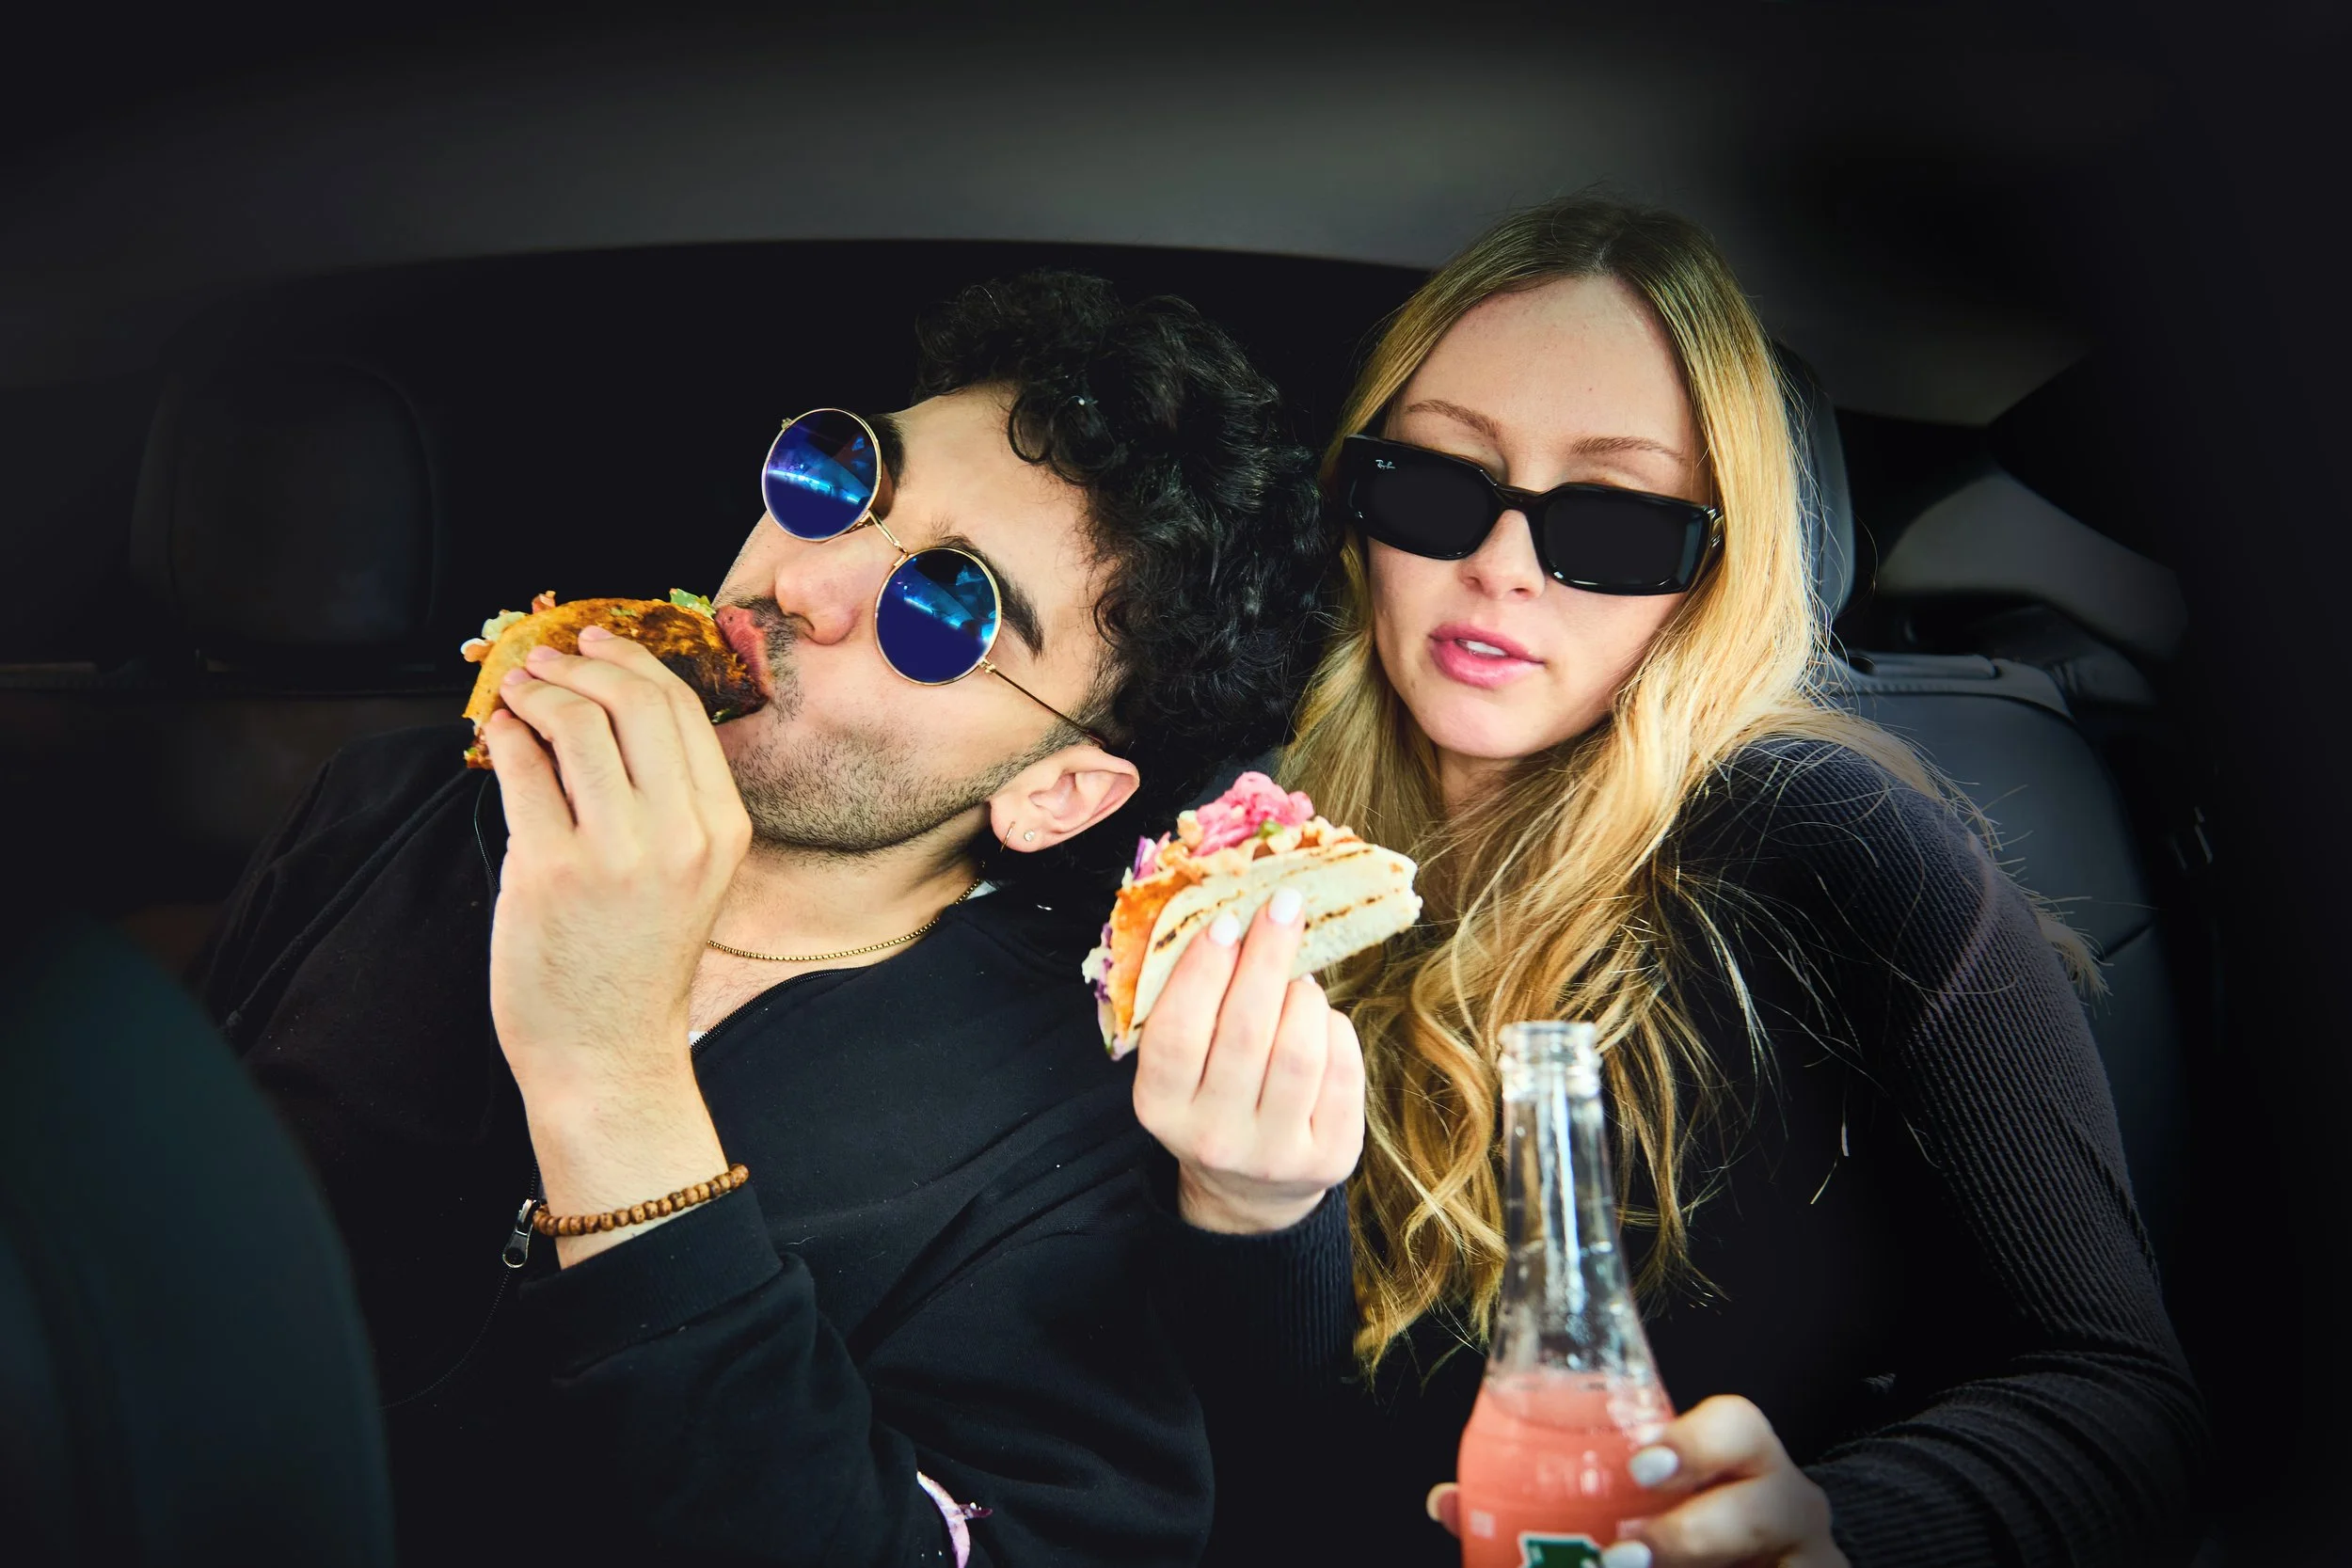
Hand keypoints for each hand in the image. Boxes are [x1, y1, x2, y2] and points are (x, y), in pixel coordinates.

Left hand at [484, 626, 751, 1259]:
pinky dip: (503, 737)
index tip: (595, 645)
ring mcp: (617, 852)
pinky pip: (523, 770)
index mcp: (723, 827)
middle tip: (543, 660)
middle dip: (581, 664)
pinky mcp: (551, 871)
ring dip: (536, 693)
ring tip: (513, 692)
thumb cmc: (636, 961)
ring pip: (576, 722)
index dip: (632, 662)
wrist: (608, 1051)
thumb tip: (605, 706)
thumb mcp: (688, 873)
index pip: (683, 710)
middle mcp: (680, 833)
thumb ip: (668, 798)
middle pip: (634, 700)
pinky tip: (495, 737)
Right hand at [1131, 886, 1364, 1234]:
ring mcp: (1275, 1154)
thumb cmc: (1211, 1097)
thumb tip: (1235, 918)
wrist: (1250, 1188)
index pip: (1176, 1032)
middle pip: (1246, 1033)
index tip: (1224, 920)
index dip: (1201, 971)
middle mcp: (1214, 1138)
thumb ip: (1190, 1006)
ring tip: (1298, 979)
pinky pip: (1342, 1069)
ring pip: (1299, 1049)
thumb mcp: (1179, 1067)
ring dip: (1304, 995)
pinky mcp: (1330, 1157)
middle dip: (1267, 957)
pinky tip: (1319, 1019)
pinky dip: (1334, 1026)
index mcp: (1160, 1108)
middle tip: (1282, 907)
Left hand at [1426, 1396, 1845, 1567]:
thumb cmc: (1682, 1520)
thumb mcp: (1632, 1500)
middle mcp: (1785, 1506)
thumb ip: (1550, 1496)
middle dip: (1695, 1531)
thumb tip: (1445, 1502)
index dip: (1695, 1442)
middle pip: (1774, 1502)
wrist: (1761, 1562)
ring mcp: (1806, 1562)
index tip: (1637, 1467)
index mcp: (1740, 1461)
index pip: (1738, 1427)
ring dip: (1702, 1563)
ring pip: (1792, 1564)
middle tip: (1621, 1554)